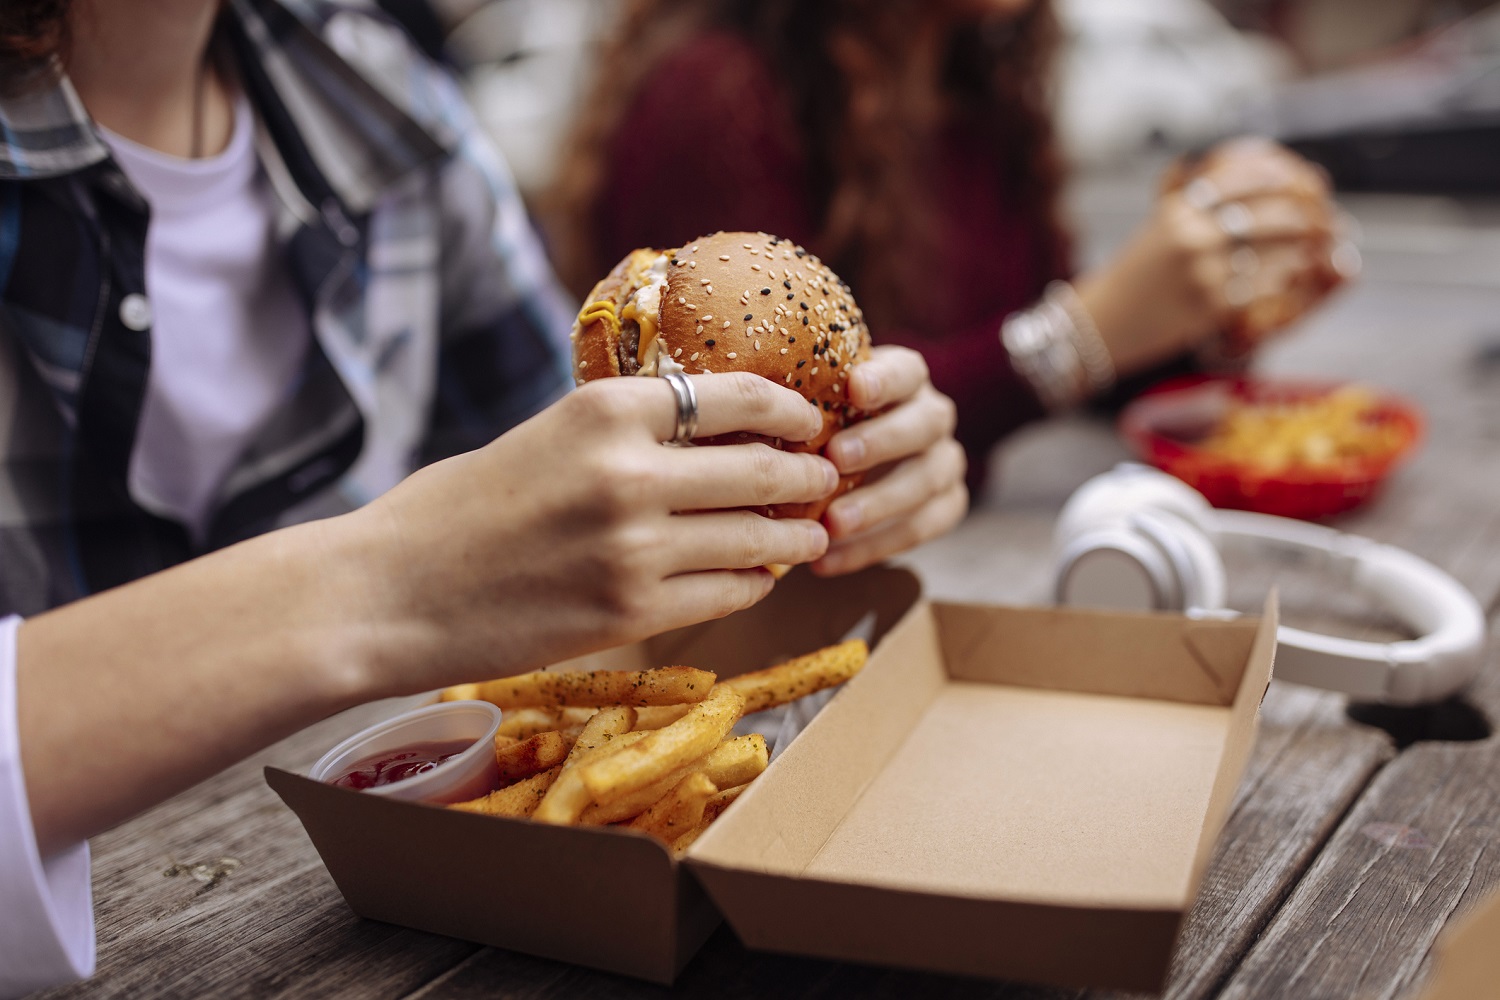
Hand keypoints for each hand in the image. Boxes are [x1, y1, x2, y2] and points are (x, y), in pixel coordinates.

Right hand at [353, 373, 839, 691]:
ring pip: (758, 538)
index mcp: (603, 410)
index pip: (736, 396)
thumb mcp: (543, 435)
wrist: (391, 592)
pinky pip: (729, 592)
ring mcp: (634, 548)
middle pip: (763, 470)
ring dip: (795, 536)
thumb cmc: (457, 509)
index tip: (808, 421)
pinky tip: (759, 575)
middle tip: (826, 480)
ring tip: (809, 534)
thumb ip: (622, 430)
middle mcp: (629, 473)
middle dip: (809, 476)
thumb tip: (710, 431)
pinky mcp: (631, 613)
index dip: (790, 410)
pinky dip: (755, 581)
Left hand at [812, 345, 966, 574]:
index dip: (885, 379)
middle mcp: (933, 417)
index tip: (854, 388)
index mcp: (907, 379)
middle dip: (879, 443)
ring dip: (876, 506)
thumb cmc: (821, 425)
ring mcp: (945, 462)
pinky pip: (921, 529)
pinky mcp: (947, 505)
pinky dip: (872, 548)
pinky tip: (827, 561)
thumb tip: (748, 397)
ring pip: (926, 482)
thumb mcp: (816, 405)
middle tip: (834, 461)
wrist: (850, 465)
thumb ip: (802, 401)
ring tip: (830, 525)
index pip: (906, 370)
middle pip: (923, 426)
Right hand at [1076, 137, 1352, 375]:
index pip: (1241, 179)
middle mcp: (1191, 236)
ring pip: (1272, 252)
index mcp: (1178, 211)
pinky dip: (1285, 280)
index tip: (1300, 179)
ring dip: (1302, 248)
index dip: (1277, 176)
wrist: (1102, 325)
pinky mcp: (1210, 306)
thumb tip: (1197, 158)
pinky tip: (1296, 276)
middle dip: (1303, 214)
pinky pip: (1263, 287)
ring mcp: (1202, 272)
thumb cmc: (1132, 276)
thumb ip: (1180, 196)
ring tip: (1319, 246)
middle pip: (1267, 213)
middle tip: (1324, 217)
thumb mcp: (1153, 228)